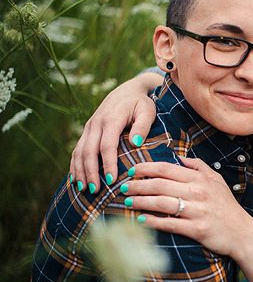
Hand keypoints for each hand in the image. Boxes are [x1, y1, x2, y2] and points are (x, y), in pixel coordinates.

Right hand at [70, 72, 161, 192]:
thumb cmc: (141, 104)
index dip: (107, 163)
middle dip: (90, 172)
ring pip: (79, 152)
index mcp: (111, 119)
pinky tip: (76, 179)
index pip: (107, 145)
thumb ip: (142, 126)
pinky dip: (75, 165)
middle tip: (95, 190)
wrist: (127, 91)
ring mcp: (89, 127)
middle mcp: (96, 123)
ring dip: (80, 171)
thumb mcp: (147, 111)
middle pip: (89, 151)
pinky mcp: (86, 131)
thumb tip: (135, 143)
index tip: (111, 179)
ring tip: (84, 189)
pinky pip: (77, 150)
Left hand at [122, 157, 252, 257]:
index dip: (146, 168)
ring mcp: (197, 211)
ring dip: (141, 202)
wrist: (242, 233)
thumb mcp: (217, 181)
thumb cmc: (227, 206)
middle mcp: (198, 192)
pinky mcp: (197, 229)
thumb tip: (180, 157)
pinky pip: (170, 224)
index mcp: (200, 179)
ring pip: (162, 203)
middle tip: (122, 187)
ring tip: (128, 202)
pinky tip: (141, 220)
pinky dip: (153, 222)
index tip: (131, 170)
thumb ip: (199, 166)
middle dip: (138, 185)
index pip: (167, 168)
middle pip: (160, 184)